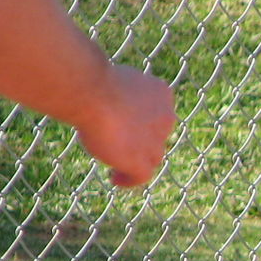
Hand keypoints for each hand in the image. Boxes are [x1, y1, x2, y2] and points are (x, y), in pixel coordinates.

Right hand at [74, 64, 176, 187]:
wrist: (95, 93)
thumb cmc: (96, 81)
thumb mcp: (117, 81)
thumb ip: (122, 94)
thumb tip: (110, 99)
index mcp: (161, 93)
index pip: (158, 112)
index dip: (145, 120)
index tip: (129, 124)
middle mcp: (166, 118)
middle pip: (157, 136)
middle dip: (142, 141)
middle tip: (122, 144)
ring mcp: (156, 143)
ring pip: (152, 157)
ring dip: (137, 161)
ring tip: (117, 165)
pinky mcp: (142, 163)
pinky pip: (141, 177)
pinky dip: (129, 180)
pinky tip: (115, 178)